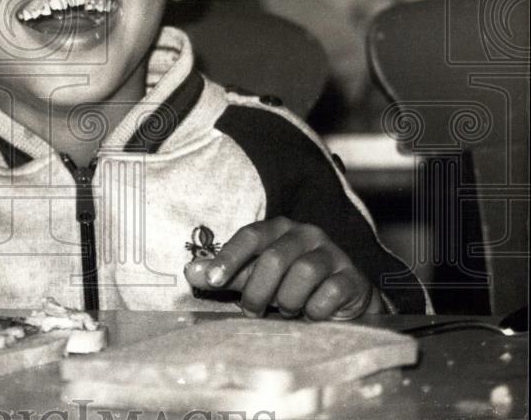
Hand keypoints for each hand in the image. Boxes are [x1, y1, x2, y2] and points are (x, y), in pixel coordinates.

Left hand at [183, 217, 382, 320]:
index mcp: (277, 229)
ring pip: (303, 274)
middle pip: (274, 258)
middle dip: (258, 291)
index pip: (249, 236)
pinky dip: (315, 310)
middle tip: (253, 311)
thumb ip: (225, 275)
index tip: (212, 281)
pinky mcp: (352, 277)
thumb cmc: (289, 286)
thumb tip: (190, 272)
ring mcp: (332, 253)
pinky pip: (329, 293)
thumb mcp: (254, 279)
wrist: (342, 303)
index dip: (229, 257)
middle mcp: (305, 234)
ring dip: (288, 301)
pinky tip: (311, 315)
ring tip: (287, 310)